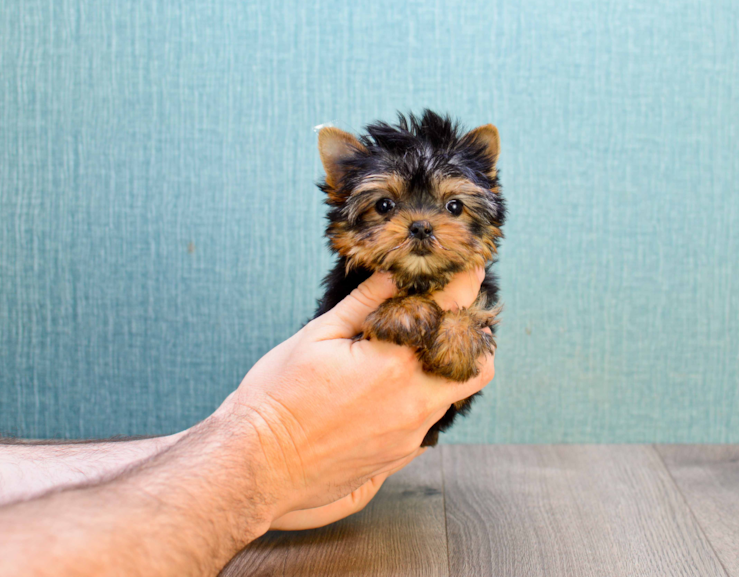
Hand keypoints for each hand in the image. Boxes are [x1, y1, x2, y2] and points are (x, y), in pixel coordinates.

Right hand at [219, 267, 493, 525]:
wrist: (259, 466)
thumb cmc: (278, 400)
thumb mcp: (317, 337)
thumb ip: (363, 304)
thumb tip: (393, 276)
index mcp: (394, 364)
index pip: (450, 315)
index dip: (465, 286)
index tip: (472, 271)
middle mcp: (414, 401)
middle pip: (479, 367)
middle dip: (476, 339)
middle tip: (455, 319)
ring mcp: (410, 434)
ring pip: (455, 396)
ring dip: (449, 369)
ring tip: (421, 350)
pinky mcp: (399, 455)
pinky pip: (430, 421)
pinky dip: (425, 397)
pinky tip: (396, 387)